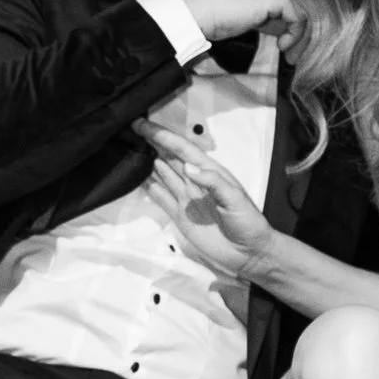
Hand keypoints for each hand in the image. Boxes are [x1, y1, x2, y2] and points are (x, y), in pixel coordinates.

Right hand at [137, 118, 273, 285]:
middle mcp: (195, 181)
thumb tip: (187, 167)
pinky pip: (161, 197)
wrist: (248, 253)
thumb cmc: (247, 222)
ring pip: (162, 174)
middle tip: (132, 128)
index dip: (164, 136)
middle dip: (152, 142)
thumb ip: (212, 182)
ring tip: (130, 147)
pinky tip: (136, 178)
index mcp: (210, 172)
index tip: (144, 125)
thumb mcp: (235, 199)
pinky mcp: (179, 216)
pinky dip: (149, 187)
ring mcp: (186, 198)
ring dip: (147, 161)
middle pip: (170, 157)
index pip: (183, 149)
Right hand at [165, 0, 294, 45]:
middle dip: (304, 23)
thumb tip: (283, 24)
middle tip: (295, 47)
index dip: (295, 11)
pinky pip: (299, 18)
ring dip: (302, 35)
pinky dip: (295, 36)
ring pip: (306, 7)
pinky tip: (282, 47)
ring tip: (291, 53)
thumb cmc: (208, 7)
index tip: (288, 33)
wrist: (190, 9)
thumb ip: (265, 5)